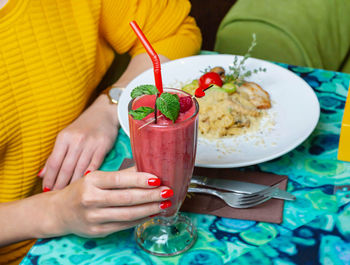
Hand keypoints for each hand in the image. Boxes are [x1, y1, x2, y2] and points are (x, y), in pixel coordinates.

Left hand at [40, 95, 118, 189]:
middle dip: (60, 184)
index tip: (45, 190)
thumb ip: (55, 155)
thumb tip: (42, 174)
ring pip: (79, 169)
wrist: (104, 113)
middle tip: (56, 197)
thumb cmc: (84, 126)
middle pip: (65, 168)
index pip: (53, 162)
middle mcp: (76, 141)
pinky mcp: (103, 146)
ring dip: (73, 183)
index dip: (49, 178)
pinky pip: (94, 165)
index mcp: (64, 137)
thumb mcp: (66, 136)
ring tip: (69, 195)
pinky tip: (85, 184)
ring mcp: (90, 144)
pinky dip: (89, 176)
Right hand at [48, 168, 172, 237]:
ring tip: (164, 204)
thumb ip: (120, 175)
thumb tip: (147, 168)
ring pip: (128, 214)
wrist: (59, 212)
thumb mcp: (96, 178)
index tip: (158, 178)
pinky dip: (140, 219)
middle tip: (168, 191)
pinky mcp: (97, 231)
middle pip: (127, 198)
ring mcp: (94, 217)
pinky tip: (151, 214)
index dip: (140, 179)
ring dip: (149, 209)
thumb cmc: (82, 190)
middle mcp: (91, 199)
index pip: (120, 180)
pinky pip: (124, 225)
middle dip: (151, 195)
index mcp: (92, 180)